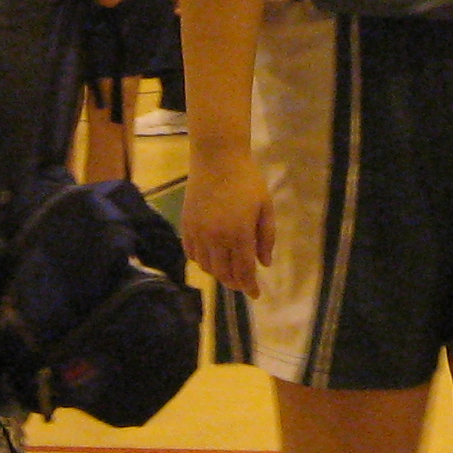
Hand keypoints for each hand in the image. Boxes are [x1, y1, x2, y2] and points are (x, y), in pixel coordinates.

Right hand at [181, 144, 274, 296]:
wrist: (217, 158)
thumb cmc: (247, 180)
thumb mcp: (265, 206)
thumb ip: (266, 237)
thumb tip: (264, 263)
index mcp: (239, 234)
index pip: (244, 271)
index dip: (250, 287)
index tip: (255, 295)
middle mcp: (216, 238)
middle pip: (224, 274)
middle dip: (235, 283)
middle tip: (243, 284)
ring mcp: (199, 233)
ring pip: (207, 267)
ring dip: (219, 273)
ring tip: (229, 270)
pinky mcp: (186, 225)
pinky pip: (192, 253)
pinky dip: (202, 261)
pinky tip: (211, 257)